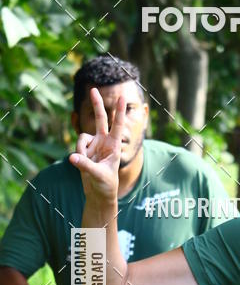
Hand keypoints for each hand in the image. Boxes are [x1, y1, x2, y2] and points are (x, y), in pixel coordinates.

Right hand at [69, 88, 123, 205]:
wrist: (99, 194)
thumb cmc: (106, 186)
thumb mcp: (98, 176)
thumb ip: (85, 165)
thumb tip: (72, 157)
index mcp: (114, 146)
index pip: (117, 125)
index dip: (119, 111)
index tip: (123, 97)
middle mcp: (104, 142)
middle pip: (100, 119)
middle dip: (96, 105)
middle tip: (93, 89)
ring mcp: (94, 145)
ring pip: (82, 138)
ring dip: (81, 149)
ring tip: (86, 164)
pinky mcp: (84, 150)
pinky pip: (77, 147)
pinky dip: (77, 155)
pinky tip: (80, 163)